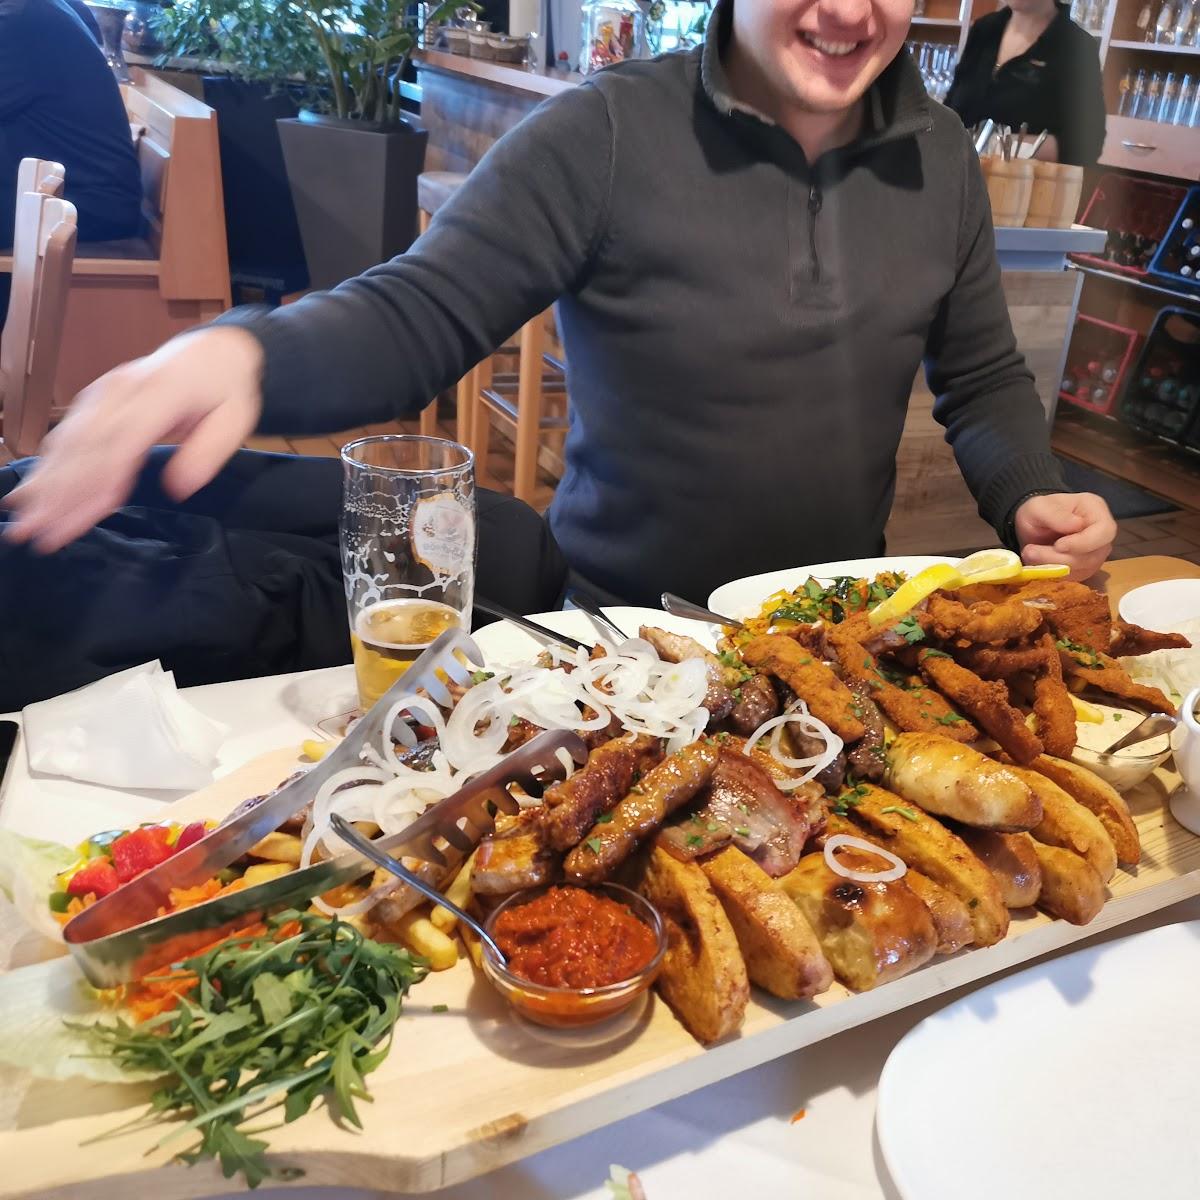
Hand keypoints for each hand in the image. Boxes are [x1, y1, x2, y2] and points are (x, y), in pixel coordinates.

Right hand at [3, 327, 263, 552]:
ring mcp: (105, 392)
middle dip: (54, 494)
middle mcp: (123, 390)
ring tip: (22, 520)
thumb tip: (178, 489)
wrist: (215, 350)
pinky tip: (35, 490)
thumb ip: (208, 453)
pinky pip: (71, 433)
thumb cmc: (227, 389)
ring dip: (44, 483)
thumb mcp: (236, 419)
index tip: (72, 521)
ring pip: (69, 442)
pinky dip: (50, 464)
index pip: (120, 446)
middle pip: (84, 448)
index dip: (93, 486)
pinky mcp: (97, 398)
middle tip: (30, 532)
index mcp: (160, 394)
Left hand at [1015, 492, 1116, 580]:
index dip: (1083, 543)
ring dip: (1053, 566)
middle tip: (1030, 551)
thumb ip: (1056, 515)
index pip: (1105, 531)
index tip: (1058, 545)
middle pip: (1094, 555)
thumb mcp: (1039, 507)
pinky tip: (1037, 562)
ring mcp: (1096, 552)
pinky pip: (1075, 577)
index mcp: (1096, 511)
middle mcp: (1102, 533)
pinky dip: (1054, 573)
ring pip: (1084, 569)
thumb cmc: (1039, 511)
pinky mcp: (1086, 568)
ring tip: (1029, 553)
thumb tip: (1077, 525)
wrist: (1032, 525)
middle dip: (1060, 558)